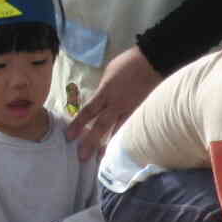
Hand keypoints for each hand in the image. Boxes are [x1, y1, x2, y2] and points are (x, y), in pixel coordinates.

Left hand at [65, 45, 161, 161]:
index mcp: (105, 93)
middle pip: (101, 126)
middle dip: (90, 142)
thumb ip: (103, 89)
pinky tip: (123, 148)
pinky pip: (132, 128)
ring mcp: (131, 110)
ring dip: (109, 146)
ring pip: (118, 131)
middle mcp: (116, 104)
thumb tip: (101, 99)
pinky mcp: (143, 113)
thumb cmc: (129, 64)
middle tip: (82, 157)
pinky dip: (126, 139)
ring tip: (102, 159)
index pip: (88, 111)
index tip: (69, 136)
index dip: (78, 125)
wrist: (152, 62)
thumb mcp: (109, 73)